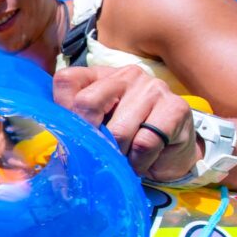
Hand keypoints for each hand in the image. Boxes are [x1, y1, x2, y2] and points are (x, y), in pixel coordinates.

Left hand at [52, 66, 200, 181]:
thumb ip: (75, 127)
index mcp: (99, 75)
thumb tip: (60, 145)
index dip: (63, 112)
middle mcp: (125, 75)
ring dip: (118, 156)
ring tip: (125, 158)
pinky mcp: (175, 107)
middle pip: (86, 103)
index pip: (65, 81)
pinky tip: (142, 160)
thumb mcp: (96, 129)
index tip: (72, 135)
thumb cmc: (127, 138)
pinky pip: (144, 143)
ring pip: (118, 131)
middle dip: (89, 138)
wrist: (171, 151)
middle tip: (99, 154)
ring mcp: (152, 87)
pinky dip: (139, 162)